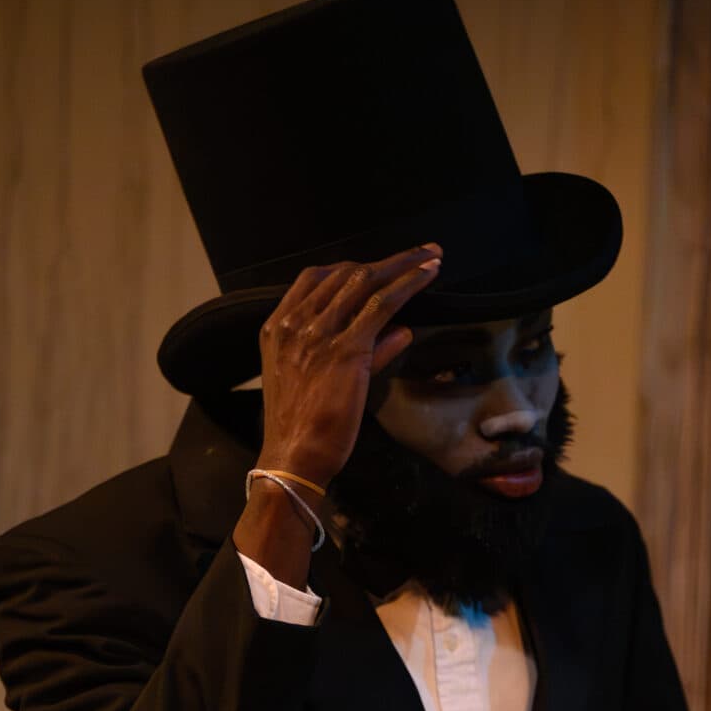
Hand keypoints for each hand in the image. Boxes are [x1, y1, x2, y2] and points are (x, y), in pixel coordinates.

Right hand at [258, 244, 443, 488]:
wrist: (294, 458)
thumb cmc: (304, 429)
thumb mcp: (317, 382)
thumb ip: (359, 352)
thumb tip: (399, 331)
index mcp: (278, 327)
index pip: (315, 279)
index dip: (350, 267)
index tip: (378, 267)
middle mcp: (295, 323)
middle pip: (344, 274)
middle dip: (387, 261)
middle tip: (420, 253)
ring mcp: (319, 334)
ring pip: (365, 282)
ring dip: (404, 265)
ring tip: (432, 257)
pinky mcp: (346, 349)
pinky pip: (382, 304)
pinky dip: (408, 284)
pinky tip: (429, 275)